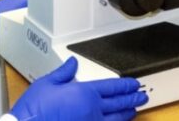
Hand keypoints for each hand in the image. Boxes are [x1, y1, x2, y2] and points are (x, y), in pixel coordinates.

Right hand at [9, 57, 147, 120]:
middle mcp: (93, 110)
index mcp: (84, 93)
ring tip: (134, 110)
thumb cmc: (35, 109)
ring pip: (116, 120)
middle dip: (132, 99)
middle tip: (142, 96)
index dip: (125, 85)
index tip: (134, 84)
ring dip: (127, 114)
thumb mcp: (47, 83)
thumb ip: (63, 73)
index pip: (111, 87)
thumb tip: (72, 63)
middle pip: (118, 104)